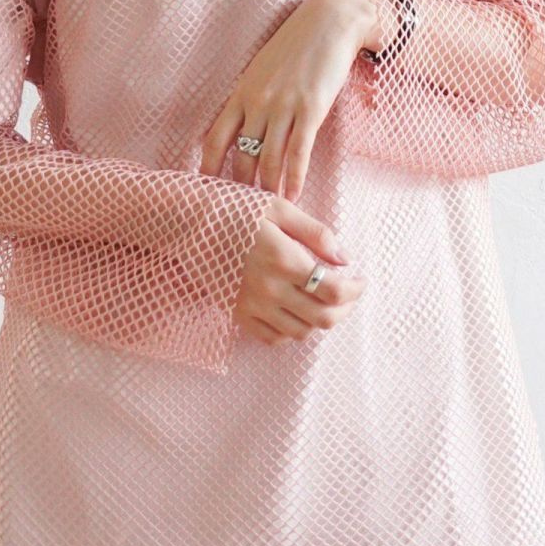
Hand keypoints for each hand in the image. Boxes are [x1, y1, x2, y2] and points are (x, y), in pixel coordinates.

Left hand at [199, 0, 379, 201]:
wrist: (330, 21)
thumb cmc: (296, 46)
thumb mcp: (261, 70)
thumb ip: (249, 99)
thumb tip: (239, 128)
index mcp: (241, 93)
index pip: (214, 139)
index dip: (207, 168)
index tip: (205, 190)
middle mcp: (257, 102)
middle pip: (240, 156)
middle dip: (239, 187)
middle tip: (240, 210)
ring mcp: (284, 106)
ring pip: (268, 159)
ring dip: (267, 189)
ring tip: (267, 209)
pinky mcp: (311, 109)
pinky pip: (298, 152)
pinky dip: (294, 178)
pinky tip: (293, 195)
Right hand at [234, 196, 367, 346]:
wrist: (184, 222)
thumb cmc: (232, 208)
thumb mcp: (278, 208)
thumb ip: (315, 233)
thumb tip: (344, 258)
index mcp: (284, 260)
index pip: (334, 290)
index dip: (355, 290)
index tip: (360, 280)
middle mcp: (270, 289)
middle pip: (322, 317)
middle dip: (344, 308)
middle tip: (347, 293)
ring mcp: (251, 305)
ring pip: (300, 332)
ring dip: (318, 320)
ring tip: (322, 301)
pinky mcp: (236, 313)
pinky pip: (272, 338)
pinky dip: (290, 331)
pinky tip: (294, 312)